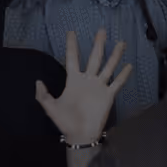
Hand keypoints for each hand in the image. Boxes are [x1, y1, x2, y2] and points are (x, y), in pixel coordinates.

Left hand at [35, 31, 129, 149]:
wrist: (80, 135)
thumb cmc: (65, 122)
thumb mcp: (50, 107)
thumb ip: (43, 95)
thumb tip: (38, 81)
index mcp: (73, 80)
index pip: (72, 58)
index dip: (71, 45)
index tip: (71, 32)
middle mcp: (87, 80)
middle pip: (94, 58)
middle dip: (98, 44)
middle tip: (101, 30)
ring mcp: (99, 86)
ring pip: (108, 66)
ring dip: (114, 55)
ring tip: (120, 43)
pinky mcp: (108, 95)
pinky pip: (117, 83)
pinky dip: (123, 75)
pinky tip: (129, 65)